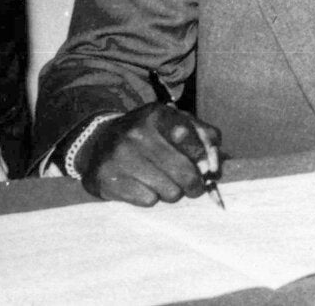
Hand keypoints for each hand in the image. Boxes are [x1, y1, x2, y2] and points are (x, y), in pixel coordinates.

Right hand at [77, 103, 221, 206]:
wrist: (98, 144)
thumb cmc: (147, 136)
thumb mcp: (174, 123)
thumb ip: (203, 136)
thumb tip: (216, 163)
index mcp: (155, 114)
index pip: (190, 137)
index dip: (203, 158)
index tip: (206, 169)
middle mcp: (136, 132)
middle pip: (184, 172)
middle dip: (193, 184)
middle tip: (191, 186)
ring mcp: (120, 156)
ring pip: (169, 191)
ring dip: (171, 192)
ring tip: (162, 182)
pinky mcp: (108, 178)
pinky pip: (148, 200)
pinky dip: (150, 197)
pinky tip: (142, 185)